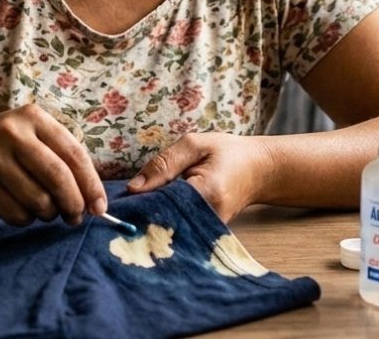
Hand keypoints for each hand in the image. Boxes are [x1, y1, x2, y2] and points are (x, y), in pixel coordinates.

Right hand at [0, 103, 107, 226]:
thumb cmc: (4, 144)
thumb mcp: (32, 134)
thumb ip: (62, 159)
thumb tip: (93, 201)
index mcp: (33, 118)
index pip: (74, 154)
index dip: (91, 185)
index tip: (100, 208)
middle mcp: (12, 134)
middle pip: (58, 179)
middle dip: (73, 204)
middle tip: (75, 217)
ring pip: (39, 202)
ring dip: (48, 214)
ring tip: (44, 209)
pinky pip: (16, 215)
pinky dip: (25, 220)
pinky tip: (20, 207)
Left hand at [125, 132, 273, 221]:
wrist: (259, 171)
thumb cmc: (228, 153)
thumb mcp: (194, 145)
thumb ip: (163, 164)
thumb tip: (133, 188)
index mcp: (207, 192)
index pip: (162, 203)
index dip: (138, 202)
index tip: (119, 201)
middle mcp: (209, 218)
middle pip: (163, 222)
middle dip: (140, 214)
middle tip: (120, 209)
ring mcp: (208, 230)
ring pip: (168, 229)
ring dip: (150, 219)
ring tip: (134, 212)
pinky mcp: (205, 234)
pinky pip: (176, 231)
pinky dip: (162, 222)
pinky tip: (151, 214)